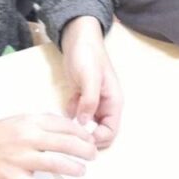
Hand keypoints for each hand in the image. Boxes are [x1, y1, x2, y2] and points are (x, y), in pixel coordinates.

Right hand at [0, 114, 97, 178]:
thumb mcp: (15, 122)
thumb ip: (39, 125)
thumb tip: (67, 132)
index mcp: (28, 122)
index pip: (64, 125)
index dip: (81, 134)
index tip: (89, 139)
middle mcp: (26, 138)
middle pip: (67, 144)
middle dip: (85, 151)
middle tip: (92, 155)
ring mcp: (20, 160)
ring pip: (58, 165)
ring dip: (75, 169)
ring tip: (81, 171)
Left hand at [61, 16, 122, 147]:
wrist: (77, 38)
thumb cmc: (88, 56)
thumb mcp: (90, 77)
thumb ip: (90, 101)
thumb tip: (85, 123)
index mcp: (113, 102)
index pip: (111, 132)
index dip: (98, 139)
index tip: (81, 138)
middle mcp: (105, 105)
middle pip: (101, 132)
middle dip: (88, 136)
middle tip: (71, 134)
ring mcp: (93, 102)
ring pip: (89, 125)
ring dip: (78, 127)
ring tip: (65, 123)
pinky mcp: (81, 98)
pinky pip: (77, 114)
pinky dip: (71, 115)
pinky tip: (65, 108)